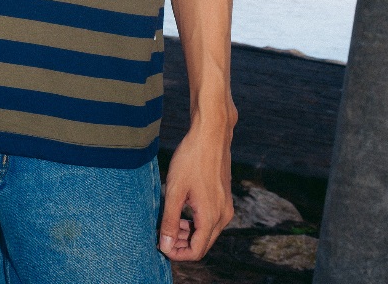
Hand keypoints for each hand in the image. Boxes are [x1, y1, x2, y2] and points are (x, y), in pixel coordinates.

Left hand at [158, 118, 234, 260]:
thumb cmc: (192, 158)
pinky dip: (197, 222)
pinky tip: (182, 210)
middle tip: (163, 236)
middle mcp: (223, 216)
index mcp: (211, 217)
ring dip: (189, 234)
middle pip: (203, 244)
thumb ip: (170, 221)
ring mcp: (226, 206)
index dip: (177, 254)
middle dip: (182, 245)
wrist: (211, 133)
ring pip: (207, 232)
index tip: (161, 245)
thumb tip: (165, 246)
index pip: (196, 252)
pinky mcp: (225, 197)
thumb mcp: (175, 190)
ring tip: (170, 224)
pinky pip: (211, 219)